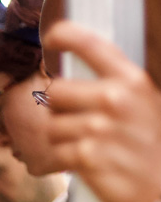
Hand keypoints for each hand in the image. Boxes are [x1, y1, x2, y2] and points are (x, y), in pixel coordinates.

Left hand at [43, 20, 160, 201]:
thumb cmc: (149, 148)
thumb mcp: (143, 105)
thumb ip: (113, 89)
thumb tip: (71, 84)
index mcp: (131, 80)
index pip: (93, 45)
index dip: (66, 36)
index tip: (52, 36)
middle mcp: (115, 98)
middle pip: (57, 92)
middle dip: (59, 111)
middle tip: (73, 125)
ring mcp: (100, 128)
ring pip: (51, 127)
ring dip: (59, 141)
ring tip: (81, 149)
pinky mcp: (87, 156)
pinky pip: (54, 154)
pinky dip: (58, 162)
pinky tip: (75, 166)